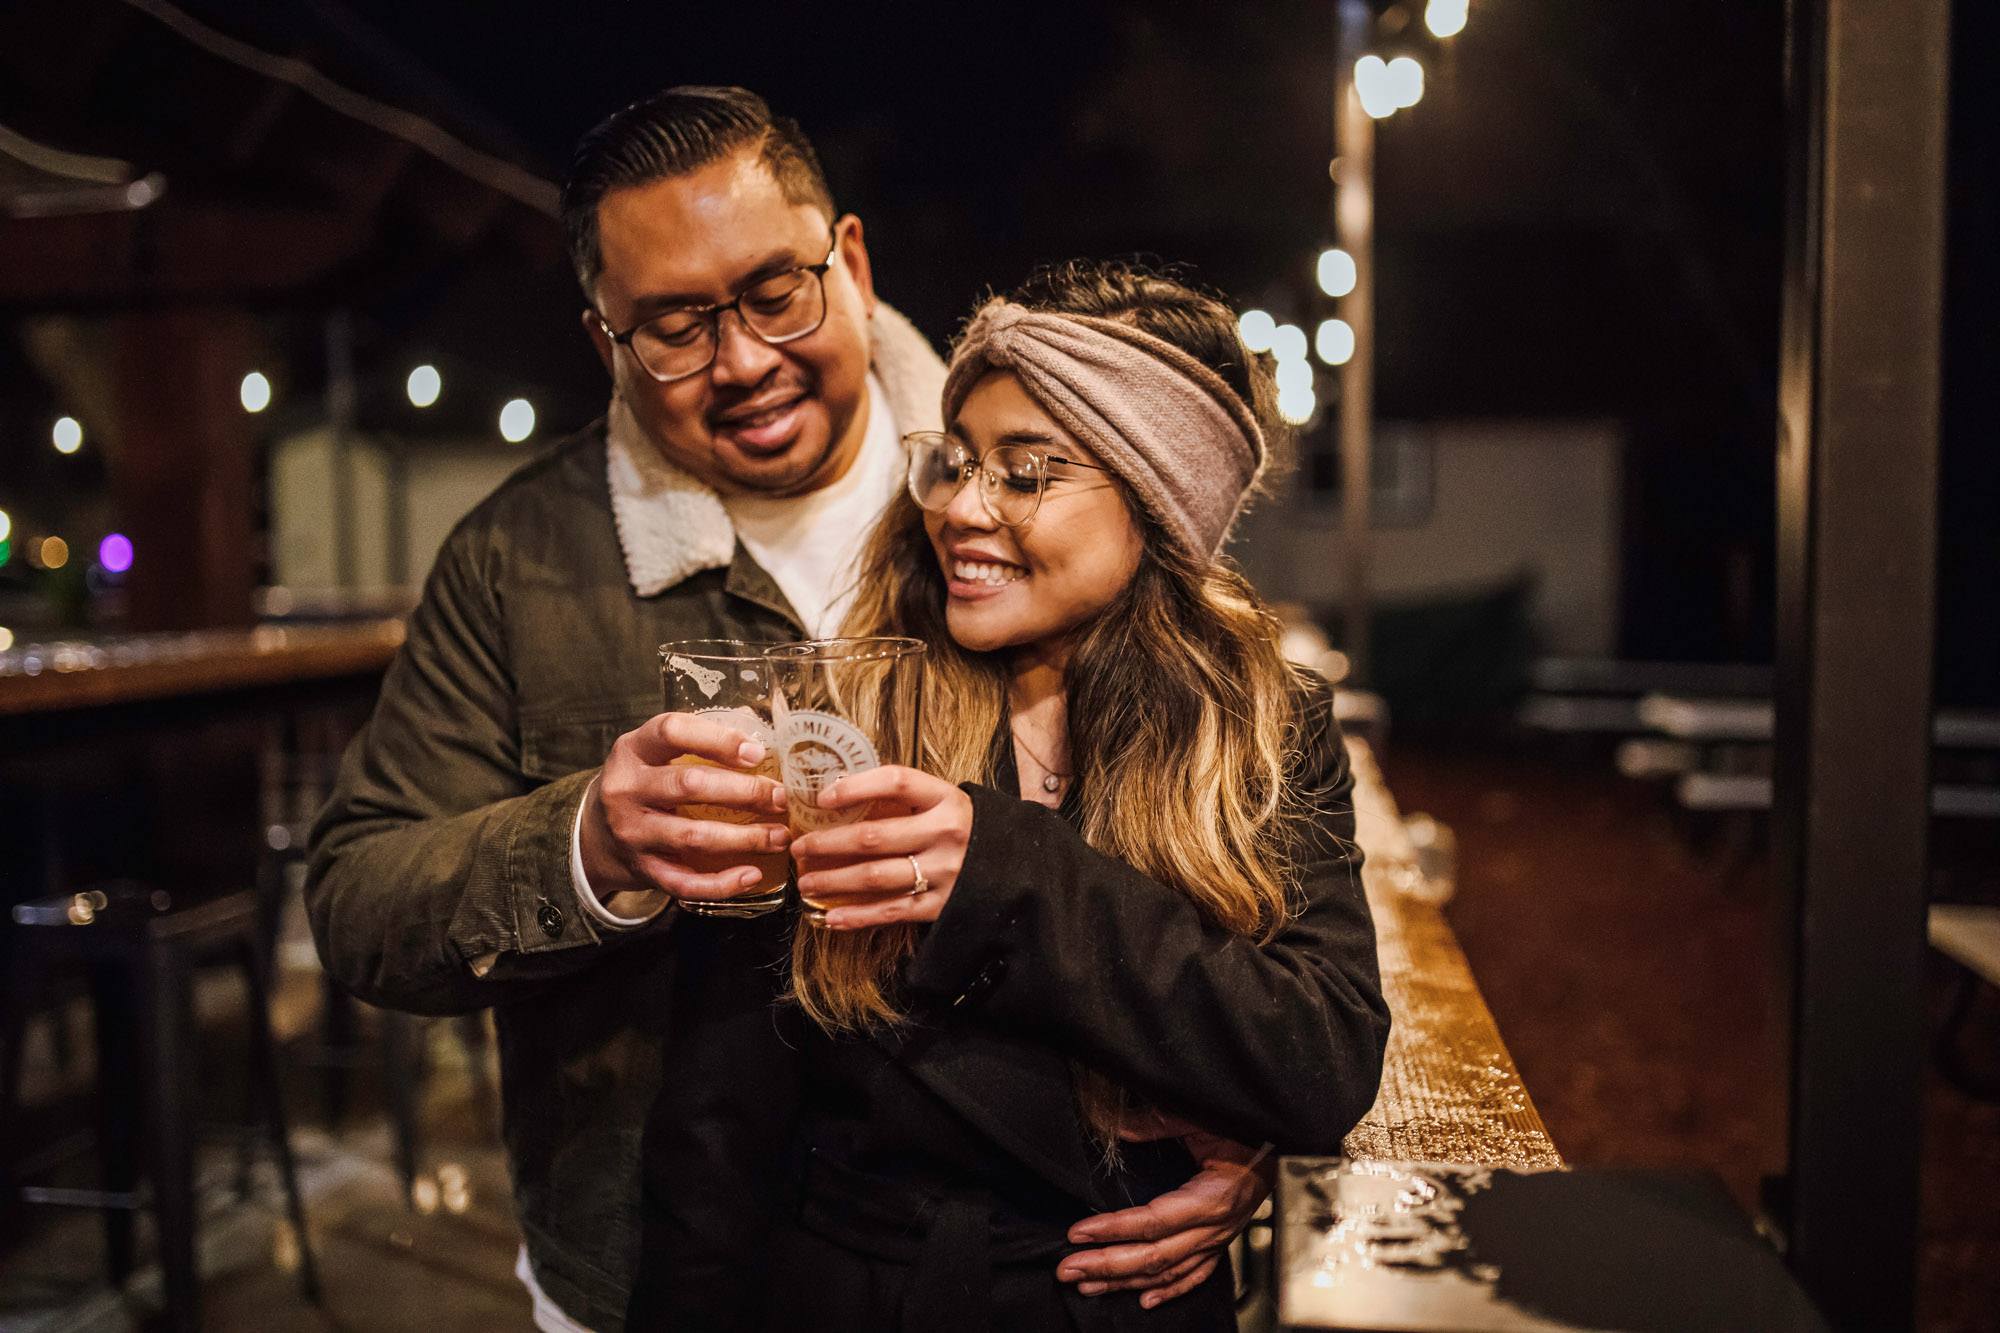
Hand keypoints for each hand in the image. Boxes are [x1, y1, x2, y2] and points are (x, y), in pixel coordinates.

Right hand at [580, 712, 789, 910]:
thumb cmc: (640, 786)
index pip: (672, 731)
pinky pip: (684, 882)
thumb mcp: (650, 753)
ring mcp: (632, 833)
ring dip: (744, 838)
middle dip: (744, 791)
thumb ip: (694, 742)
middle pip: (689, 785)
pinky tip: (751, 874)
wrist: (593, 836)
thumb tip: (760, 741)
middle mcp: (626, 790)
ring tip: (780, 836)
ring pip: (693, 836)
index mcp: (632, 751)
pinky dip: (721, 883)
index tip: (756, 752)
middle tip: (781, 797)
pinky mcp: (641, 870)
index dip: (717, 739)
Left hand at [790, 766, 971, 928]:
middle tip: (799, 847)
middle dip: (827, 843)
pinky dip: (858, 916)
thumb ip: (908, 799)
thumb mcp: (947, 803)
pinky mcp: (943, 905)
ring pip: (876, 877)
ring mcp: (945, 872)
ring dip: (834, 881)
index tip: (822, 797)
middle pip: (873, 836)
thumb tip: (842, 793)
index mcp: (946, 799)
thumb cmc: (967, 829)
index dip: (855, 787)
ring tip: (807, 881)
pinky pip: (892, 911)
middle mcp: (946, 833)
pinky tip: (832, 917)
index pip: (896, 782)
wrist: (1018, 867)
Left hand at [1056, 1131, 1275, 1308]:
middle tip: (1066, 1269)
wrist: (1282, 1144)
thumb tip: (1116, 1124)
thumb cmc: (1245, 1130)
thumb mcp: (1200, 1118)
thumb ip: (1158, 1123)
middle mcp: (1215, 1227)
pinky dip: (1168, 1292)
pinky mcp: (1221, 1243)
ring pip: (1167, 1272)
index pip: (1152, 1222)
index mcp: (1211, 1197)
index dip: (1112, 1230)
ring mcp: (1218, 1240)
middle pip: (1154, 1257)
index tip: (1077, 1233)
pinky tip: (1144, 1300)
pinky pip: (1194, 1276)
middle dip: (1106, 1265)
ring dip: (1124, 1281)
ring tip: (1087, 1284)